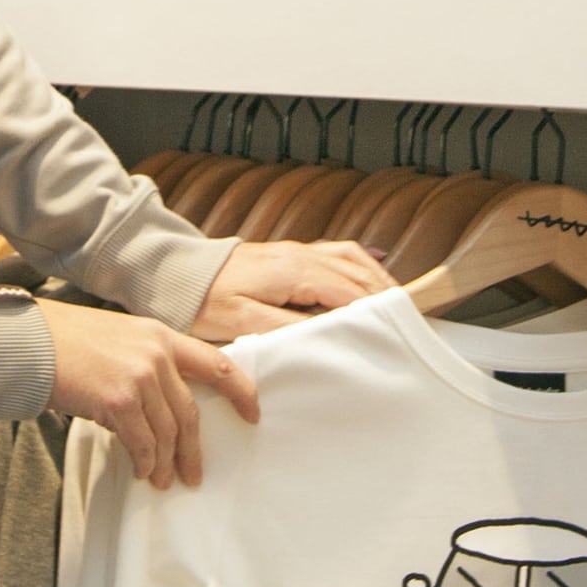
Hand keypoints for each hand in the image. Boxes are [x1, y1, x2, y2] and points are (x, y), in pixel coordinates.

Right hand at [41, 298, 257, 490]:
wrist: (28, 341)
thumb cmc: (65, 342)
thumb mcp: (119, 339)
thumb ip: (146, 363)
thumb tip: (158, 408)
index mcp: (161, 336)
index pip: (216, 363)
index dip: (241, 390)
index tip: (254, 412)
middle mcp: (157, 355)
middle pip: (190, 411)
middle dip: (194, 448)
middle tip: (195, 474)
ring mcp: (140, 377)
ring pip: (167, 431)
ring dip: (166, 462)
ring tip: (161, 480)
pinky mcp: (119, 400)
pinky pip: (142, 442)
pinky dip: (144, 462)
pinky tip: (141, 472)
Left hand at [190, 239, 397, 342]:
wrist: (177, 273)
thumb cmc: (204, 300)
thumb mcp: (241, 322)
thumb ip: (285, 328)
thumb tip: (325, 334)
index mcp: (293, 271)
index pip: (348, 290)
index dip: (375, 310)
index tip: (396, 329)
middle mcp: (300, 255)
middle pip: (357, 273)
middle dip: (385, 295)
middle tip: (408, 320)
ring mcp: (296, 251)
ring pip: (350, 258)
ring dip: (376, 278)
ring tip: (396, 302)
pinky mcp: (289, 254)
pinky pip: (336, 253)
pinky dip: (360, 263)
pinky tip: (371, 272)